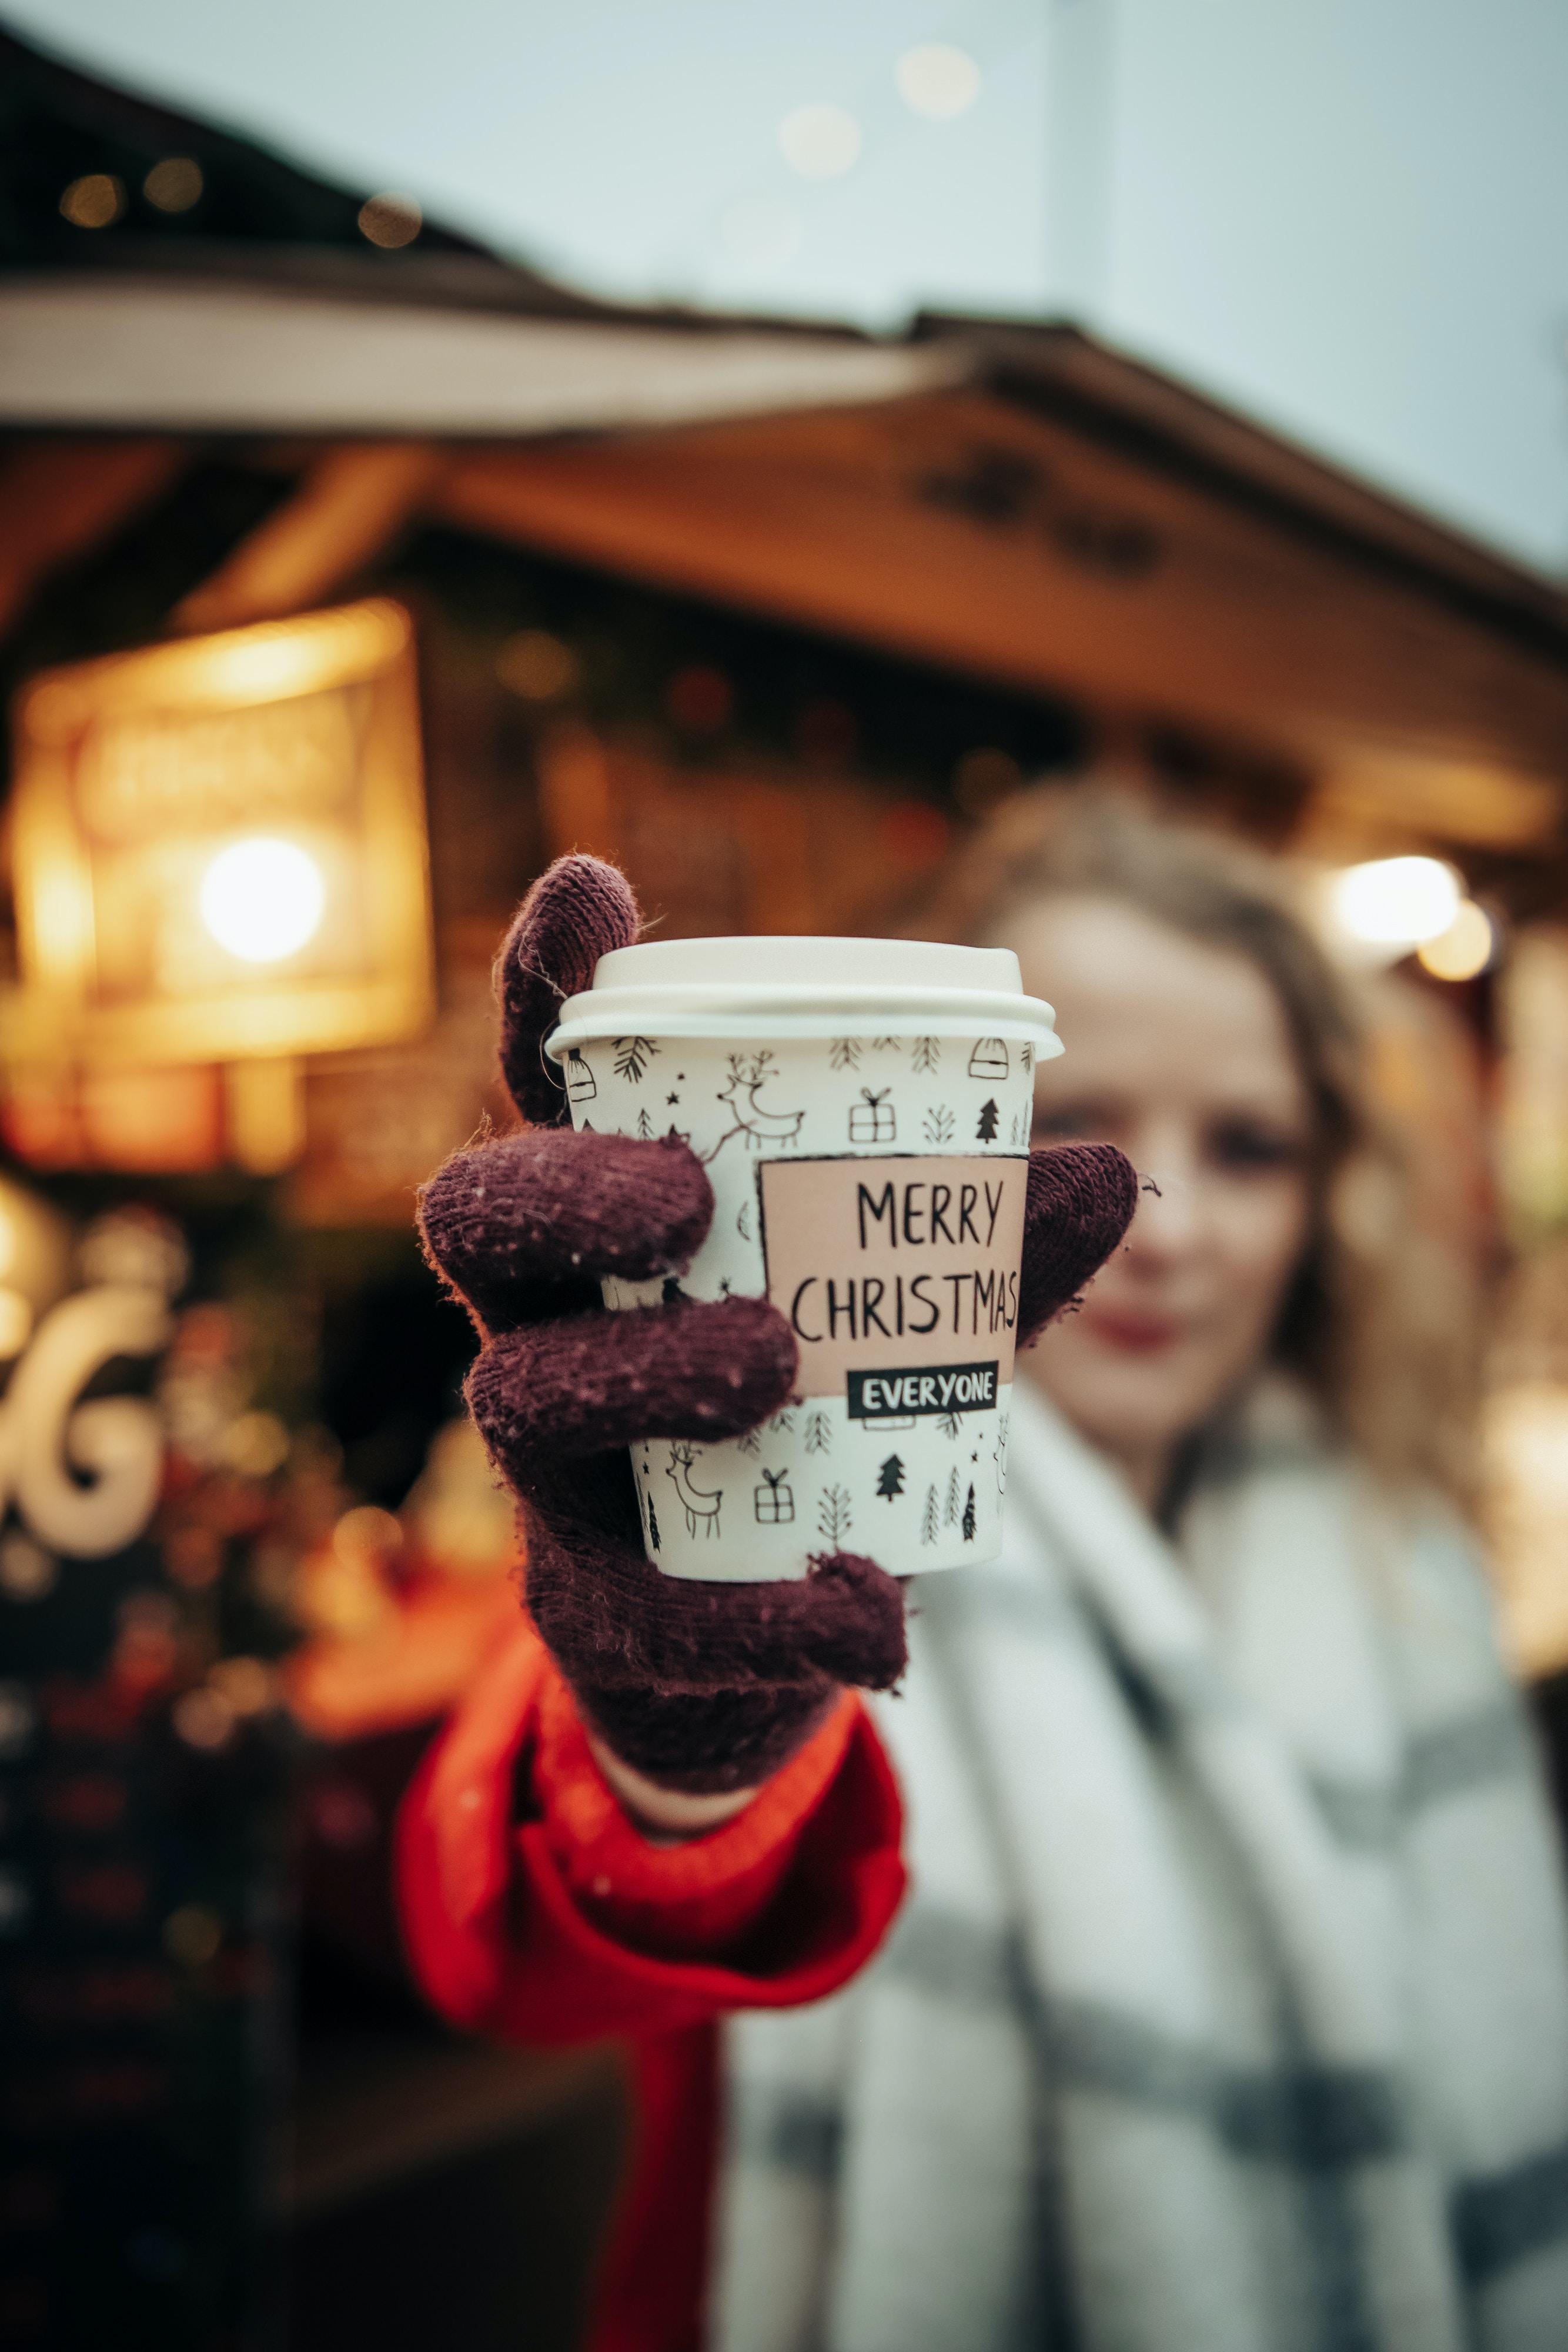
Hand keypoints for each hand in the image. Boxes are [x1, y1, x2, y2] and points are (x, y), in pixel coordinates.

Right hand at [419, 856, 1135, 1802]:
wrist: (770, 1628)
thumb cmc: (817, 1420)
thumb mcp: (900, 1317)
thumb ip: (983, 1245)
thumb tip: (1111, 1165)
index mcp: (611, 1226)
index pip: (551, 1090)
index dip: (547, 989)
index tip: (590, 884)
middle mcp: (549, 1321)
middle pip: (479, 1219)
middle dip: (563, 1184)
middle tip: (681, 1191)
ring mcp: (554, 1469)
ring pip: (526, 1397)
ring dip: (648, 1365)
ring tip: (773, 1359)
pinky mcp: (594, 1607)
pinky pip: (644, 1610)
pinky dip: (764, 1612)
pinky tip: (871, 1615)